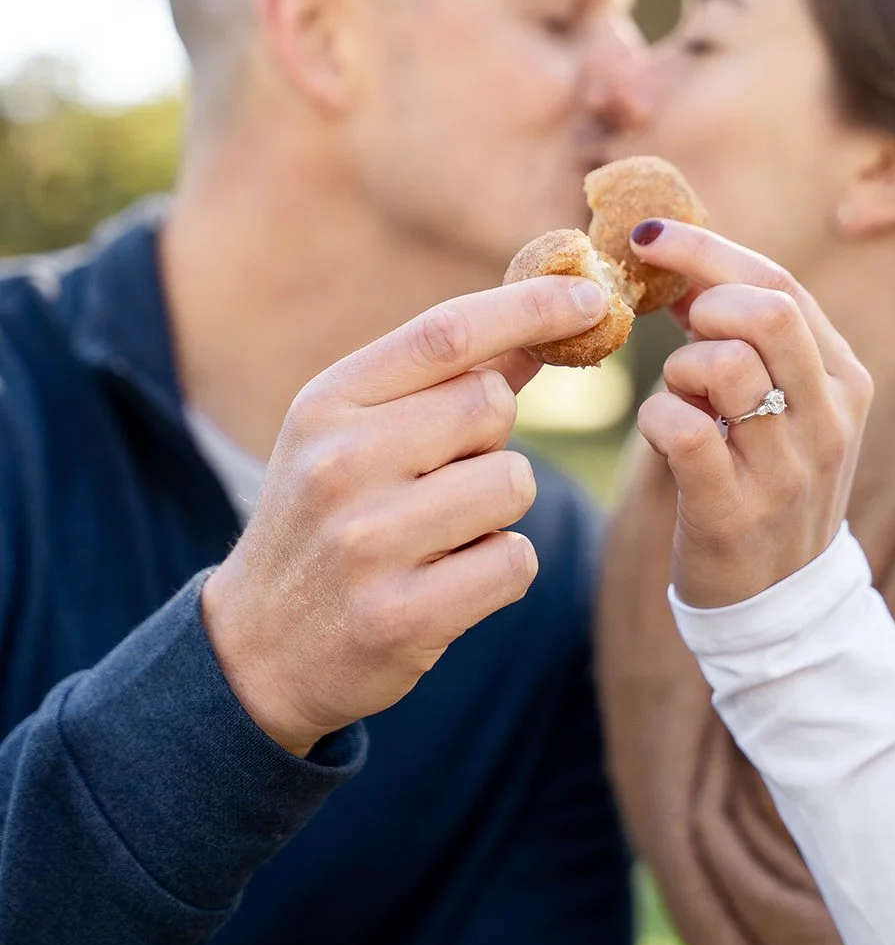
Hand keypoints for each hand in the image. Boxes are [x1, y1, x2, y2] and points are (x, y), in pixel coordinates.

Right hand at [201, 275, 608, 754]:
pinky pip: (514, 562)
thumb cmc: (324, 520)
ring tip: (437, 535)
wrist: (256, 648)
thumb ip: (440, 382)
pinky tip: (445, 583)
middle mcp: (340, 464)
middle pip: (492, 407)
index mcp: (327, 404)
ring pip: (512, 485)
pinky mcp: (401, 617)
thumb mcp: (352, 435)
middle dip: (493, 439)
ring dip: (497, 510)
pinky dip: (498, 570)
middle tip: (444, 476)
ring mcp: (368, 543)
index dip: (529, 307)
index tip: (589, 297)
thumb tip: (539, 327)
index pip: (445, 333)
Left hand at [630, 220, 872, 608]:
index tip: (648, 236)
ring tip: (683, 399)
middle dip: (702, 300)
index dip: (705, 248)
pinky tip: (665, 435)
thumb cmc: (766, 480)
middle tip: (677, 329)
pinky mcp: (735, 512)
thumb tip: (682, 267)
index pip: (779, 284)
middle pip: (765, 310)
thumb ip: (749, 339)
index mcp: (843, 378)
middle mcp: (827, 418)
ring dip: (678, 370)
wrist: (779, 602)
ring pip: (722, 364)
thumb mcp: (785, 405)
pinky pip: (682, 429)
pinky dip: (656, 418)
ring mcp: (787, 468)